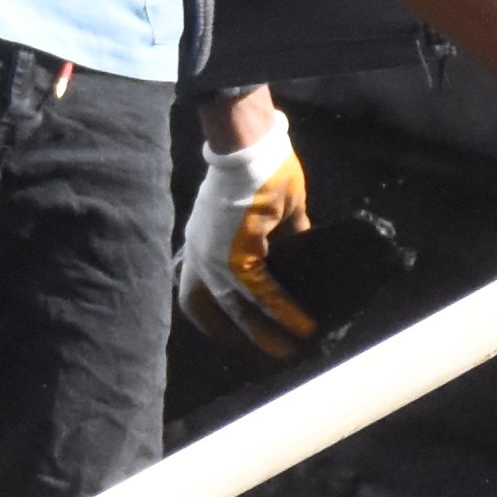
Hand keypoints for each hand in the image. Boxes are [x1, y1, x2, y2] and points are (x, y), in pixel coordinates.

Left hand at [175, 134, 314, 355]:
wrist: (250, 147)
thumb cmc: (257, 170)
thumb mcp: (265, 212)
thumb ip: (279, 236)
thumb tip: (300, 253)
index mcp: (200, 243)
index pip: (195, 290)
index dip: (210, 315)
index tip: (232, 331)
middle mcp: (199, 254)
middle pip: (206, 308)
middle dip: (232, 333)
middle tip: (260, 348)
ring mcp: (214, 256)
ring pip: (236, 307)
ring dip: (262, 332)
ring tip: (286, 350)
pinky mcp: (237, 253)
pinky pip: (262, 292)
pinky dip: (283, 311)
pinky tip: (301, 325)